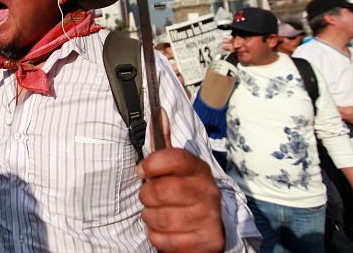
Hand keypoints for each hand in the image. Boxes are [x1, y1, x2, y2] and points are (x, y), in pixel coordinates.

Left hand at [137, 112, 223, 252]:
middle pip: (162, 190)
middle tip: (149, 196)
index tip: (142, 170)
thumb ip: (164, 143)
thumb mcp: (177, 168)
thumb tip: (158, 112)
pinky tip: (164, 230)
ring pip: (161, 217)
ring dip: (150, 217)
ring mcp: (209, 218)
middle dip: (147, 195)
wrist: (210, 227)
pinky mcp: (206, 242)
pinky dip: (157, 237)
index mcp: (199, 169)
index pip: (175, 158)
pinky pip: (165, 240)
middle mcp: (208, 192)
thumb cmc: (184, 192)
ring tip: (157, 214)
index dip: (152, 164)